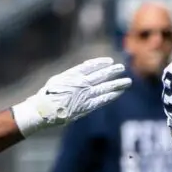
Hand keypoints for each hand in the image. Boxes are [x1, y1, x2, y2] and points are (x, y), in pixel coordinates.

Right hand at [11, 57, 131, 135]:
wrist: (43, 110)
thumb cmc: (46, 96)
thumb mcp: (57, 81)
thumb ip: (70, 76)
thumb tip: (81, 73)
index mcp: (72, 74)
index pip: (90, 66)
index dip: (101, 63)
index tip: (109, 61)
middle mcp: (81, 83)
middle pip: (101, 75)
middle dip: (113, 71)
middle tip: (122, 67)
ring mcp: (85, 94)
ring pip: (105, 87)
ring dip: (117, 83)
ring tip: (128, 81)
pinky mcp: (87, 106)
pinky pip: (102, 100)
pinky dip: (112, 95)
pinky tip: (120, 93)